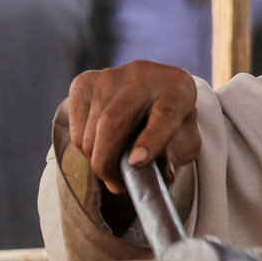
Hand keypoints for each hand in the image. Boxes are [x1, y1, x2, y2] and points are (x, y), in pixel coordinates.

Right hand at [67, 61, 200, 193]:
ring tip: (111, 170)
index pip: (166, 114)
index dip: (152, 140)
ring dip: (96, 158)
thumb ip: (175, 154)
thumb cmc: (172, 121)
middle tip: (116, 184)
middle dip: (107, 161)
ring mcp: (111, 76)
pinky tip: (100, 149)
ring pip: (91, 128)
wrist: (156, 87)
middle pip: (114, 121)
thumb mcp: (185, 139)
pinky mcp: (85, 82)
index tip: (137, 162)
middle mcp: (144, 75)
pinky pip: (76, 126)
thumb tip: (149, 170)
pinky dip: (83, 147)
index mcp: (178, 90)